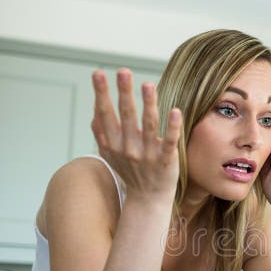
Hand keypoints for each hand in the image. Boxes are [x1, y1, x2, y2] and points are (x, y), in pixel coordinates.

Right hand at [90, 68, 180, 201]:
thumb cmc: (130, 171)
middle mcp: (128, 148)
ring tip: (148, 84)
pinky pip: (169, 142)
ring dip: (148, 104)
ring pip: (148, 126)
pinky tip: (176, 110)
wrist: (147, 199)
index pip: (105, 114)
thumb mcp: (110, 154)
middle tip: (123, 71)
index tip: (98, 73)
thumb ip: (102, 133)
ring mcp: (147, 155)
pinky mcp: (166, 161)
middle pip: (126, 116)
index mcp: (113, 143)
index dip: (101, 94)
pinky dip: (172, 127)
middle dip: (124, 93)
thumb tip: (95, 110)